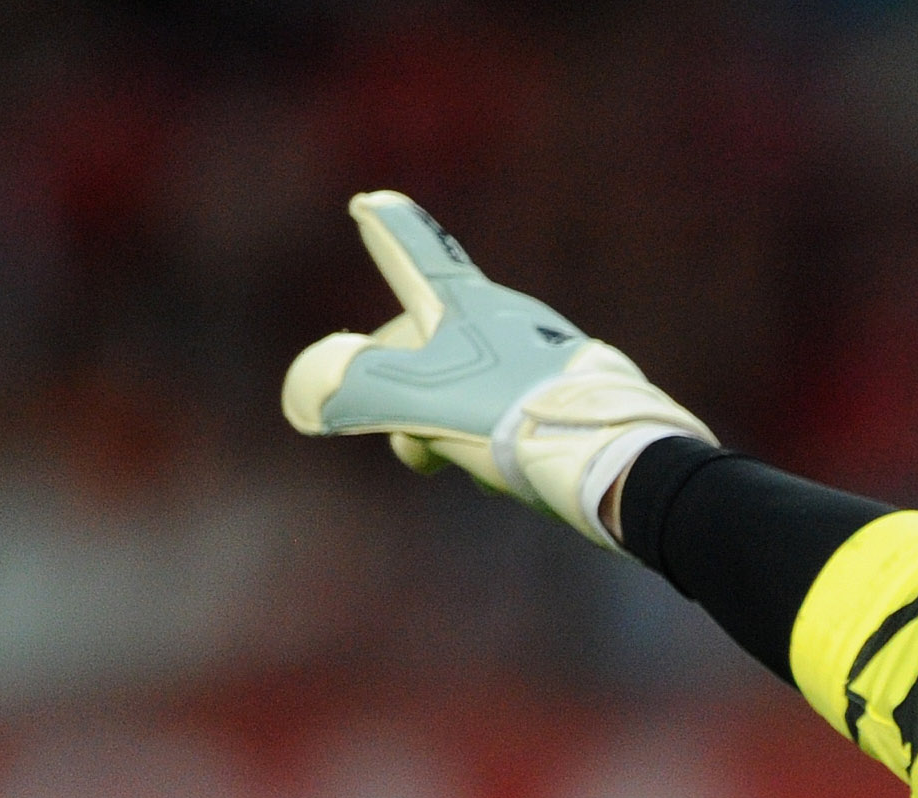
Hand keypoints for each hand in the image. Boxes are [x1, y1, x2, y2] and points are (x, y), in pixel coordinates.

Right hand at [281, 191, 705, 548]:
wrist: (612, 461)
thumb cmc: (508, 419)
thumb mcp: (412, 401)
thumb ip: (348, 387)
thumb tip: (304, 394)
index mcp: (466, 302)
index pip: (413, 252)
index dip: (386, 229)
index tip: (371, 202)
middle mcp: (507, 315)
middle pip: (429, 338)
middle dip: (402, 390)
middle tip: (413, 449)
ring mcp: (543, 353)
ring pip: (465, 383)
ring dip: (445, 426)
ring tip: (463, 464)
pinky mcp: (570, 394)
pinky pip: (506, 411)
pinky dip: (487, 441)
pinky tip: (503, 474)